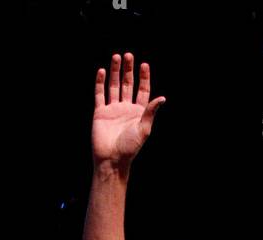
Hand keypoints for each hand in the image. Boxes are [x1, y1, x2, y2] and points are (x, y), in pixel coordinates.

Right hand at [92, 53, 165, 167]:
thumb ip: (151, 112)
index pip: (143, 91)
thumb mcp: (144, 129)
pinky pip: (100, 94)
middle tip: (129, 55)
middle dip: (129, 70)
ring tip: (116, 57)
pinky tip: (102, 71)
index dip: (144, 78)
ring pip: (114, 86)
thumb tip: (162, 98)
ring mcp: (112, 110)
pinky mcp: (100, 112)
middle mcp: (126, 109)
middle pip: (128, 85)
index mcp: (138, 113)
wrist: (112, 160)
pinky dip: (100, 82)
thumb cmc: (130, 148)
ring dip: (115, 72)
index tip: (144, 65)